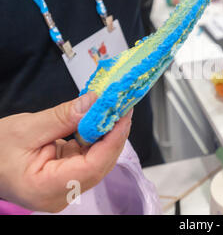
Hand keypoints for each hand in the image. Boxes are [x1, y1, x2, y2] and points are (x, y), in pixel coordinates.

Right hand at [0, 92, 132, 212]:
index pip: (92, 166)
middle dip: (114, 135)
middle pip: (100, 164)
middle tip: (123, 108)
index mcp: (46, 187)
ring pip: (98, 161)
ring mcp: (66, 187)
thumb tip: (93, 103)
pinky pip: (89, 157)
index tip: (123, 117)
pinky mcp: (68, 177)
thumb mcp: (25, 129)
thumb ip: (63, 117)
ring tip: (114, 111)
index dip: (112, 140)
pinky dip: (96, 138)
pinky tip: (100, 122)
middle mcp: (60, 194)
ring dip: (107, 135)